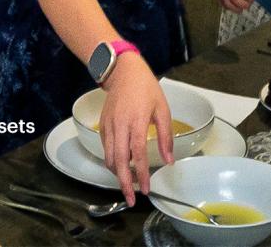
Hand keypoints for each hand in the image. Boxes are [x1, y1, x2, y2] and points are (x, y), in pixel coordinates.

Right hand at [99, 54, 172, 204]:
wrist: (123, 72)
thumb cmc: (145, 88)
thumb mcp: (163, 109)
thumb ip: (166, 136)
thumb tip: (169, 160)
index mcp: (137, 120)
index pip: (138, 153)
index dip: (142, 173)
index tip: (146, 188)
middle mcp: (119, 125)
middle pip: (119, 161)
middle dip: (124, 182)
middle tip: (131, 198)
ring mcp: (108, 125)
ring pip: (109, 157)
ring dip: (117, 174)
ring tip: (128, 184)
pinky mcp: (102, 125)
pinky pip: (105, 149)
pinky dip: (112, 162)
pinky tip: (121, 167)